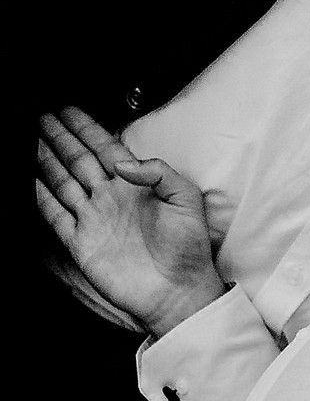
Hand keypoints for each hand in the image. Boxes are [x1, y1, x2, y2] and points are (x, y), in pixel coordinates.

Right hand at [35, 108, 225, 337]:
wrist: (177, 290)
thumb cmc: (188, 247)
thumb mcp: (187, 200)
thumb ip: (160, 172)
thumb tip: (121, 162)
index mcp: (137, 185)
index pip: (106, 148)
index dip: (87, 128)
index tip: (67, 109)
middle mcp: (110, 198)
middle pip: (78, 160)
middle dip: (61, 137)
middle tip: (41, 116)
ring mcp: (93, 219)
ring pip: (63, 182)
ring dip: (47, 161)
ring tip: (31, 139)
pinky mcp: (81, 243)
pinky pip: (55, 216)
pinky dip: (41, 198)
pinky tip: (30, 181)